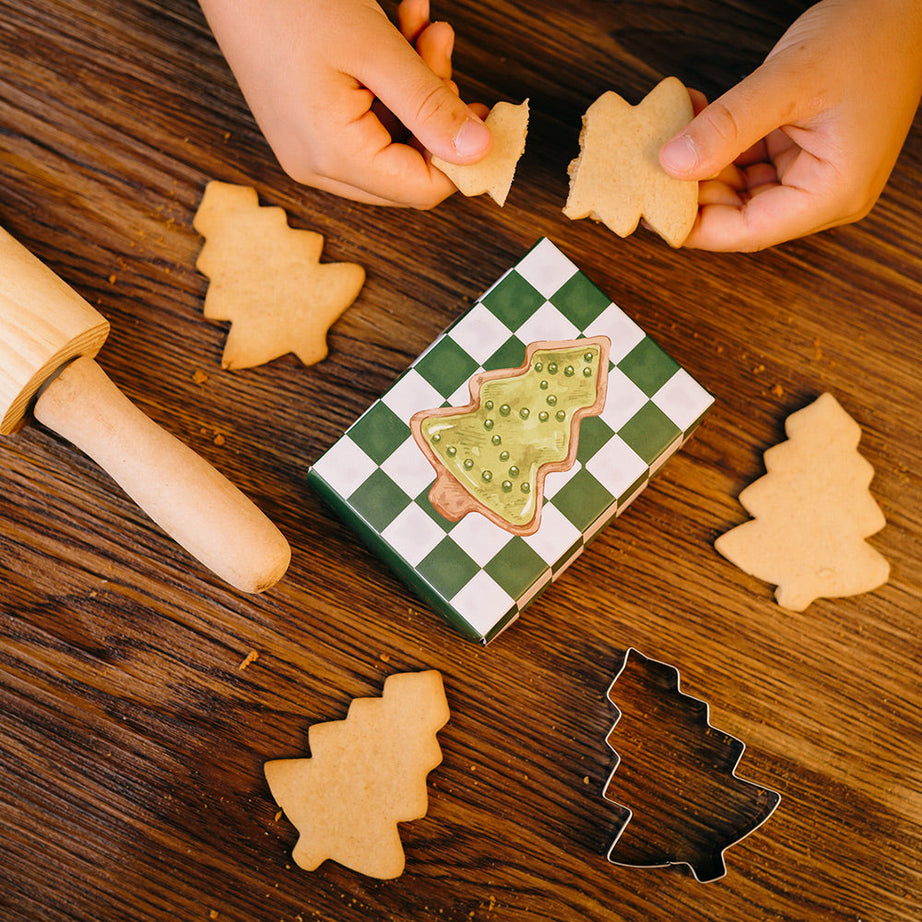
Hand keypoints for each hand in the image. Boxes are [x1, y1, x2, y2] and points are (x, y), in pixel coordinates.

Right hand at [198, 0, 491, 206]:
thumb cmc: (288, 1)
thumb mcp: (376, 50)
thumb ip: (431, 106)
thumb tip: (479, 151)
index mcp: (333, 156)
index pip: (423, 189)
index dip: (462, 157)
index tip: (482, 111)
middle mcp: (317, 167)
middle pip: (409, 169)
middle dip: (437, 112)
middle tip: (441, 47)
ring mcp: (308, 151)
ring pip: (392, 143)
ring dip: (417, 89)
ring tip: (421, 28)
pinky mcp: (306, 131)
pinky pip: (366, 124)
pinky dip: (389, 85)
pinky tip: (398, 33)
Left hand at [659, 0, 921, 250]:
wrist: (904, 6)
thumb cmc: (869, 37)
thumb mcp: (789, 81)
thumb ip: (729, 126)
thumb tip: (673, 163)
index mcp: (832, 193)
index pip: (748, 231)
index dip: (696, 227)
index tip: (652, 209)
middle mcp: (822, 193)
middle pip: (739, 214)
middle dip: (692, 193)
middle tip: (647, 170)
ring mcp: (810, 174)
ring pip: (738, 189)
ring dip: (701, 165)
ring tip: (669, 135)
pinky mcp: (798, 153)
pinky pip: (747, 162)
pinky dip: (717, 145)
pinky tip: (694, 118)